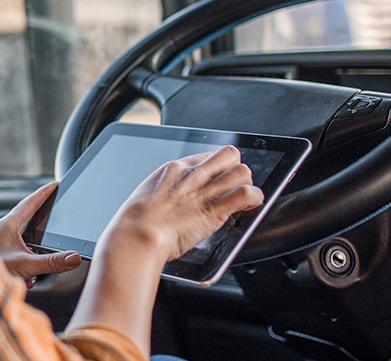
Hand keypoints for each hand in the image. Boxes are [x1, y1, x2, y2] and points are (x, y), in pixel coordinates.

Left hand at [0, 182, 82, 287]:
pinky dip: (27, 269)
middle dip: (42, 219)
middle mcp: (4, 232)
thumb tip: (73, 257)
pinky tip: (27, 280)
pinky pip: (20, 258)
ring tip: (39, 263)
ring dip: (34, 254)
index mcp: (8, 226)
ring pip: (25, 243)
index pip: (29, 203)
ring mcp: (2, 245)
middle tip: (54, 210)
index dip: (43, 193)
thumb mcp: (26, 265)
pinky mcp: (2, 258)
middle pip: (28, 219)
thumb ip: (52, 262)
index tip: (55, 185)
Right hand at [101, 145, 263, 265]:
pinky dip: (256, 199)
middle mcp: (192, 175)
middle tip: (234, 187)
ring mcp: (205, 191)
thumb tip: (173, 200)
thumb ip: (166, 193)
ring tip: (244, 200)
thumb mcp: (148, 196)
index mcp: (174, 169)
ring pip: (243, 171)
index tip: (219, 181)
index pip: (208, 155)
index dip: (218, 168)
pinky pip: (248, 193)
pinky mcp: (215, 210)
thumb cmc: (135, 223)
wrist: (136, 235)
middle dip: (236, 170)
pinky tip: (250, 207)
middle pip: (229, 155)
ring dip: (247, 185)